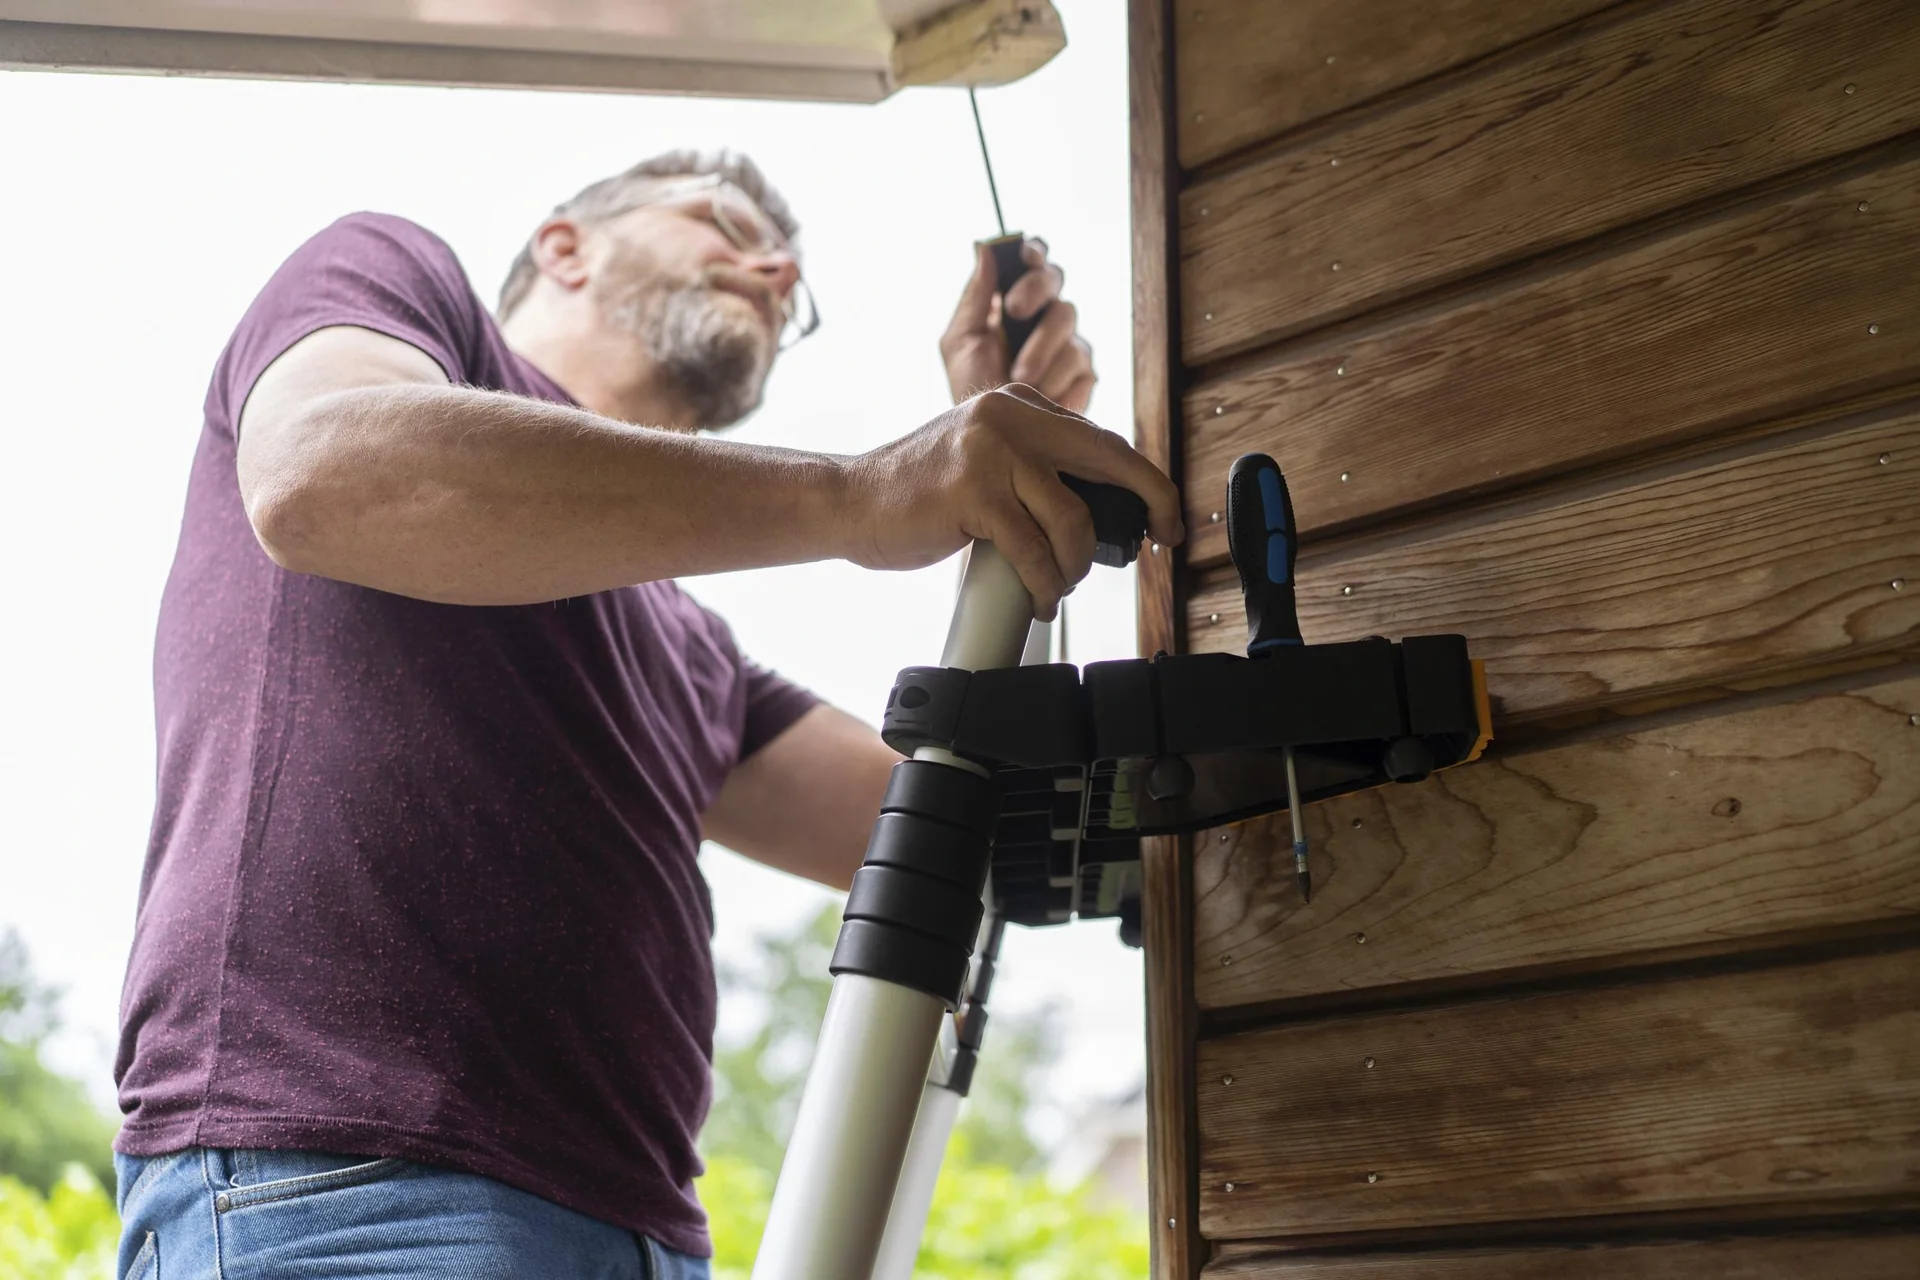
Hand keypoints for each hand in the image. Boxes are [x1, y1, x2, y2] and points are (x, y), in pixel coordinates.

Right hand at [840, 385, 1182, 619]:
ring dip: (1074, 567)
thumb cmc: (919, 496)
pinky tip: (1039, 598)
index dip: (1145, 482)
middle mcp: (1010, 415)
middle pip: (1110, 459)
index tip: (1164, 518)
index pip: (1103, 440)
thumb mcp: (987, 461)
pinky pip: (1034, 550)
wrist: (851, 502)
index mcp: (1019, 404)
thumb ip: (1034, 467)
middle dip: (1152, 504)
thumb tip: (1101, 506)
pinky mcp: (973, 492)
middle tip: (1161, 543)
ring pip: (1073, 519)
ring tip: (1057, 586)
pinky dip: (1045, 585)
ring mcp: (991, 451)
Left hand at [940, 239, 1096, 412]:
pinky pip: (1079, 360)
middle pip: (1055, 277)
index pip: (1032, 259)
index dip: (1032, 251)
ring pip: (1067, 317)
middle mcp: (1045, 314)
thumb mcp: (960, 342)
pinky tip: (1040, 395)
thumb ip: (974, 298)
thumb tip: (984, 249)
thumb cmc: (972, 386)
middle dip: (1034, 288)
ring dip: (1039, 346)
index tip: (1022, 255)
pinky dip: (1056, 378)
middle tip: (1013, 311)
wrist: (992, 437)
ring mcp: (1068, 341)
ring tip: (1019, 376)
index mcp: (1015, 299)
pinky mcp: (1084, 373)